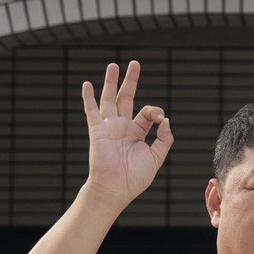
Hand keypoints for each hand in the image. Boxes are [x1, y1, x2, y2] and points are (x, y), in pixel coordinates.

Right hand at [82, 61, 172, 205]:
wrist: (116, 189)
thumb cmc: (135, 178)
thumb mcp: (156, 158)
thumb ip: (164, 139)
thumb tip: (167, 120)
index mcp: (137, 133)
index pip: (147, 113)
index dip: (156, 112)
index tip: (161, 120)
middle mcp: (122, 127)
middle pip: (127, 98)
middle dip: (131, 81)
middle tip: (135, 64)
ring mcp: (109, 127)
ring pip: (110, 99)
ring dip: (111, 82)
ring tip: (113, 65)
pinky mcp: (97, 131)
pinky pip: (91, 111)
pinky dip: (89, 98)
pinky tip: (86, 85)